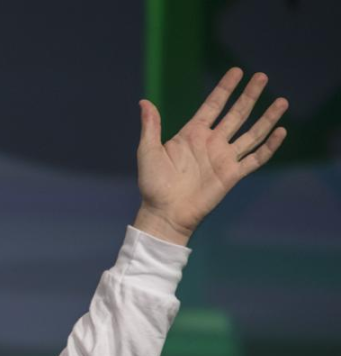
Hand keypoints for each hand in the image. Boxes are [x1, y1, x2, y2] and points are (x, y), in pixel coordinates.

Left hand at [134, 67, 288, 245]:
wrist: (165, 212)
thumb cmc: (152, 184)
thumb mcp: (148, 151)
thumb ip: (150, 127)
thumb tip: (144, 102)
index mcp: (192, 134)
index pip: (213, 105)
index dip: (225, 88)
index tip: (237, 71)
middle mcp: (211, 142)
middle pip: (236, 113)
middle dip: (249, 95)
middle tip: (262, 76)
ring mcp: (224, 158)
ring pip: (252, 133)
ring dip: (267, 118)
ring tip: (282, 101)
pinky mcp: (233, 174)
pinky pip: (256, 158)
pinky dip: (270, 146)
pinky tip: (281, 132)